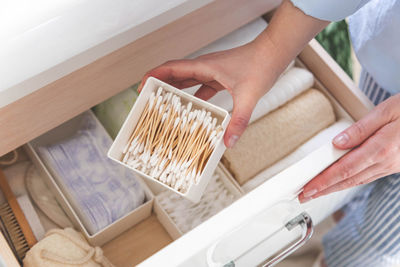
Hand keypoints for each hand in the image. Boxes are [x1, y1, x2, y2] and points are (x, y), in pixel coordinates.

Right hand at [138, 0, 327, 147]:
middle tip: (147, 99)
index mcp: (205, 66)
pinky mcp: (220, 76)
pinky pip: (201, 86)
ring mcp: (212, 71)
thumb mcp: (248, 96)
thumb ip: (238, 121)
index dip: (154, 75)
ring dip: (175, 90)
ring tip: (164, 105)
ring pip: (187, 80)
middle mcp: (205, 67)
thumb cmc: (261, 65)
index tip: (141, 86)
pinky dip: (194, 96)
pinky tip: (194, 109)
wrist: (274, 53)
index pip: (171, 68)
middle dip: (159, 84)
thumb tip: (228, 142)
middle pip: (175, 74)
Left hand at [299, 94, 399, 202]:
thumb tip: (337, 143)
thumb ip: (361, 128)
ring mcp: (392, 166)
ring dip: (335, 188)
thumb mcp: (388, 110)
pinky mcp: (395, 166)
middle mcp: (387, 162)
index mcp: (382, 148)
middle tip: (303, 196)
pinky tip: (340, 182)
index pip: (345, 169)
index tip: (308, 189)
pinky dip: (350, 181)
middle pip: (348, 180)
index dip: (324, 181)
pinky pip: (367, 177)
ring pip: (357, 181)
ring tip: (316, 192)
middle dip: (323, 189)